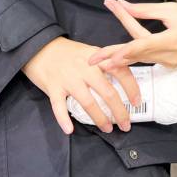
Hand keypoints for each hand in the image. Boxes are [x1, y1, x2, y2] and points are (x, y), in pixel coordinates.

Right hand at [22, 37, 140, 134]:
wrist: (39, 46)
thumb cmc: (67, 53)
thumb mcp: (89, 52)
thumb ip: (104, 64)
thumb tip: (123, 80)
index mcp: (97, 58)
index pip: (120, 71)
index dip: (131, 88)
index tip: (137, 102)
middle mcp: (85, 68)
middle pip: (107, 91)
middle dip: (119, 111)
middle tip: (126, 125)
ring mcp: (68, 78)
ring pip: (87, 101)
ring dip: (99, 118)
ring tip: (107, 129)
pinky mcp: (53, 87)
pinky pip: (58, 106)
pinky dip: (64, 119)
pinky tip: (70, 130)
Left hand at [88, 0, 176, 68]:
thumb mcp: (170, 9)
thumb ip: (144, 10)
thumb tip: (122, 5)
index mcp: (173, 40)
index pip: (145, 45)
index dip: (125, 51)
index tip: (109, 55)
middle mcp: (171, 55)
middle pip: (137, 55)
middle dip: (113, 57)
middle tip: (92, 60)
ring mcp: (170, 63)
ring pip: (140, 58)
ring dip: (119, 57)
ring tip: (98, 58)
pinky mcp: (169, 64)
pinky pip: (147, 60)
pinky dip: (131, 57)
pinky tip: (115, 58)